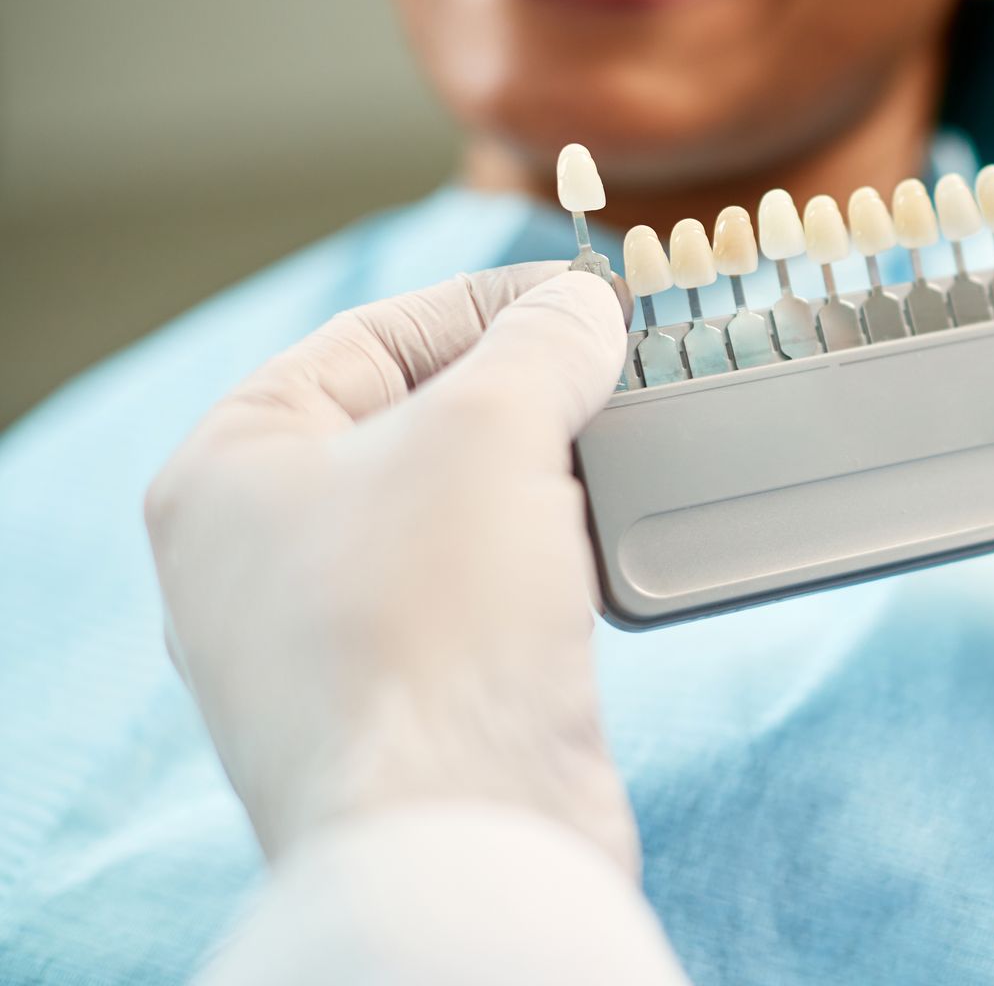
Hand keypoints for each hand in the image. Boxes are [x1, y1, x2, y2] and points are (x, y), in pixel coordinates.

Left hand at [146, 264, 635, 871]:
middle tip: (615, 369)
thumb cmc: (430, 622)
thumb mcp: (488, 428)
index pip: (370, 337)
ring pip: (453, 513)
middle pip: (413, 422)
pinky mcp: (412, 701)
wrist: (462, 834)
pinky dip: (543, 559)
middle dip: (522, 392)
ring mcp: (334, 636)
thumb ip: (541, 344)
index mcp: (231, 469)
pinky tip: (602, 550)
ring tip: (622, 451)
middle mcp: (264, 553)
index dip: (486, 303)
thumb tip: (581, 310)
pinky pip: (482, 595)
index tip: (584, 298)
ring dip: (543, 477)